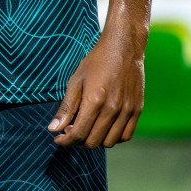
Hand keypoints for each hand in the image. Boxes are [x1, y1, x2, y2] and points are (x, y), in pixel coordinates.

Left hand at [50, 29, 144, 148]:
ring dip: (95, 140)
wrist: (123, 48)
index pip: (78, 133)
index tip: (57, 138)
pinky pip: (126, 136)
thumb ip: (66, 108)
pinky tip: (103, 127)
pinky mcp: (137, 110)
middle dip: (77, 141)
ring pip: (109, 142)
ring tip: (86, 128)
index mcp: (95, 100)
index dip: (65, 141)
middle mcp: (113, 109)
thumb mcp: (75, 81)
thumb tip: (52, 129)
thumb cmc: (96, 62)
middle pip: (93, 142)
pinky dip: (112, 138)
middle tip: (70, 130)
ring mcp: (127, 111)